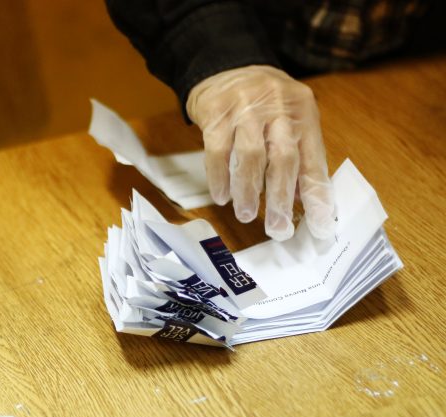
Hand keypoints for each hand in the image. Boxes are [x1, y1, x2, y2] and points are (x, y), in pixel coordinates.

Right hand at [186, 65, 334, 240]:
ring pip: (250, 157)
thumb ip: (295, 156)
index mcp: (303, 112)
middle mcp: (278, 107)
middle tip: (276, 228)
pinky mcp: (216, 112)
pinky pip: (217, 151)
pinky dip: (219, 178)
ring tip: (245, 214)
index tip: (321, 227)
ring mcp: (245, 108)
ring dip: (248, 192)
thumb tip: (300, 202)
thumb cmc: (261, 103)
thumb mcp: (287, 120)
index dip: (318, 196)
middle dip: (279, 199)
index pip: (313, 160)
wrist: (224, 66)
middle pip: (283, 159)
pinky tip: (222, 196)